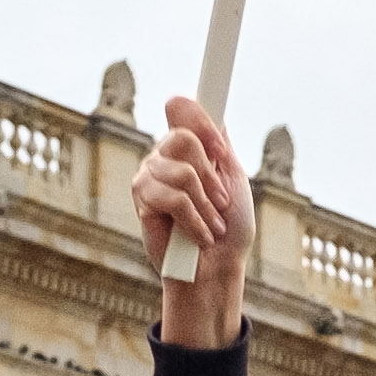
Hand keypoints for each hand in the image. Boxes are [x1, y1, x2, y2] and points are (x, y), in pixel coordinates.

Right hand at [138, 99, 249, 350]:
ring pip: (181, 172)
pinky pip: (173, 198)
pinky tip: (199, 235)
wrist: (216, 268)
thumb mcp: (234, 180)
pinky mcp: (141, 199)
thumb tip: (215, 113)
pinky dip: (194, 220)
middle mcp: (164, 154)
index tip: (221, 149)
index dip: (201, 120)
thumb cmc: (228, 227)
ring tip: (212, 225)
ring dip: (206, 205)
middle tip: (222, 201)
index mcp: (189, 145)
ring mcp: (149, 174)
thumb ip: (221, 148)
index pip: (181, 108)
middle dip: (210, 174)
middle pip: (182, 137)